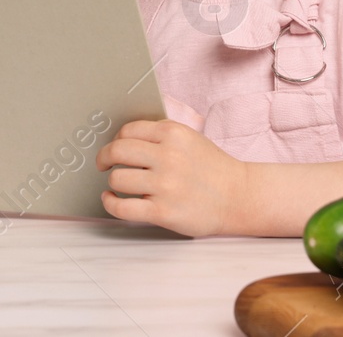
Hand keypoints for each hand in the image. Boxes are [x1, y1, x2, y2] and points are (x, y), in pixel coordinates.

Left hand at [95, 119, 248, 236]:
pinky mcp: (163, 212)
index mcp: (173, 134)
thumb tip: (124, 137)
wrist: (239, 197)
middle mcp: (168, 156)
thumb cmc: (212, 168)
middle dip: (104, 158)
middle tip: (103, 164)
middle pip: (117, 151)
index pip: (128, 130)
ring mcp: (165, 185)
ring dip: (113, 182)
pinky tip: (111, 199)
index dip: (116, 139)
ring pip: (117, 178)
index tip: (114, 148)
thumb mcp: (190, 138)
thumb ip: (161, 135)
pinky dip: (110, 203)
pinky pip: (122, 207)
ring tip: (117, 185)